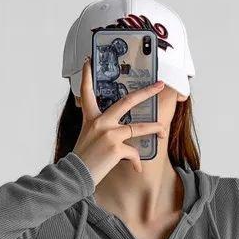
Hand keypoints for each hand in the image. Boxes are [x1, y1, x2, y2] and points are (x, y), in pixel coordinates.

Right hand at [73, 56, 166, 182]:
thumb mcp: (87, 138)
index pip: (87, 93)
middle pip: (127, 101)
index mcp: (91, 118)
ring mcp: (109, 133)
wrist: (75, 175)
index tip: (88, 63)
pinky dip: (136, 162)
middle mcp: (101, 122)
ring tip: (163, 131)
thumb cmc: (83, 159)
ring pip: (139, 127)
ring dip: (154, 128)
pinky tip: (135, 169)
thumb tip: (122, 136)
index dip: (86, 77)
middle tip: (159, 85)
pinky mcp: (116, 147)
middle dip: (146, 92)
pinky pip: (133, 153)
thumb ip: (101, 130)